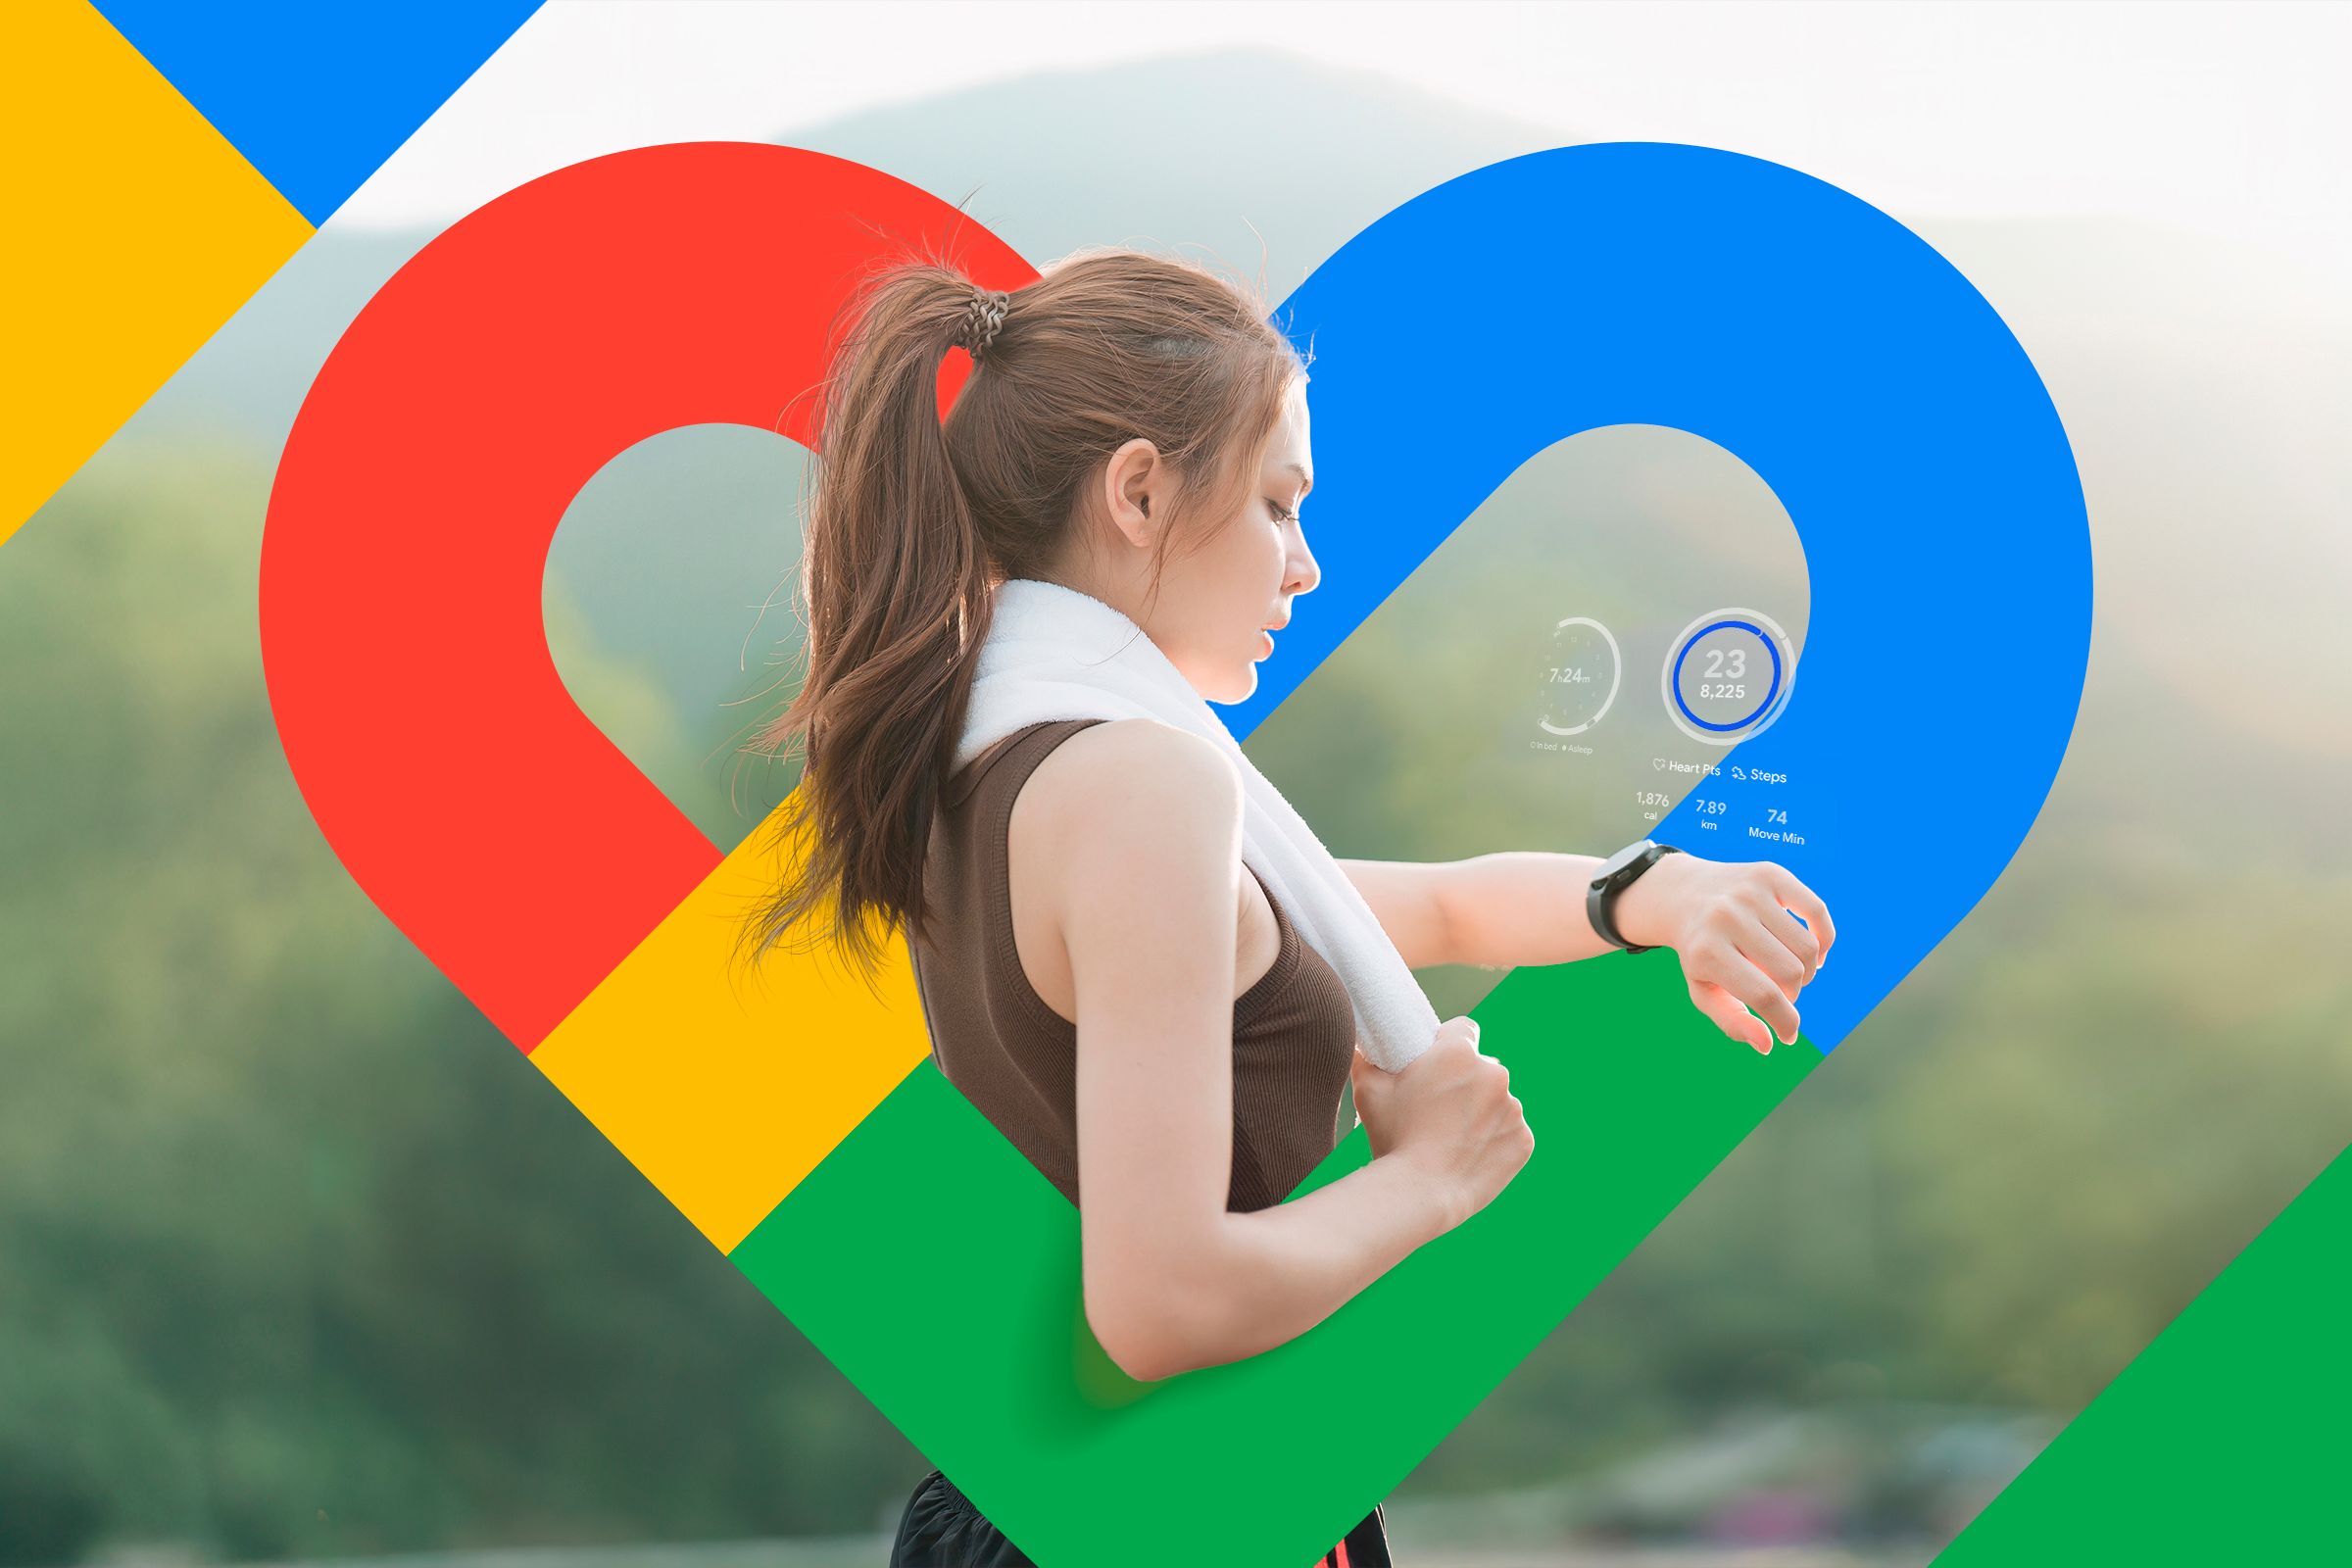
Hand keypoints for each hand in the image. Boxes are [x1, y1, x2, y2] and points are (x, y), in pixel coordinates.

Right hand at [1351, 1016, 1533, 1229]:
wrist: (1419, 1194)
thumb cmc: (1391, 1138)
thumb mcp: (1368, 1089)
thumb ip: (1366, 1057)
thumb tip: (1356, 1041)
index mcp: (1458, 1052)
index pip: (1463, 1029)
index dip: (1447, 1044)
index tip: (1437, 1065)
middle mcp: (1494, 1074)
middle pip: (1482, 1067)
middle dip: (1465, 1081)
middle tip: (1438, 1108)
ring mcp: (1513, 1109)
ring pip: (1498, 1102)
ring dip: (1482, 1112)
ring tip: (1452, 1138)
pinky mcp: (1523, 1140)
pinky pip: (1511, 1133)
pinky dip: (1495, 1141)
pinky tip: (1469, 1156)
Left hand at [1611, 853, 1835, 1053]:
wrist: (1684, 895)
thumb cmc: (1699, 952)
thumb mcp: (1702, 990)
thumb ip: (1731, 1021)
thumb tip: (1767, 1045)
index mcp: (1707, 952)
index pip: (1763, 996)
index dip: (1786, 1023)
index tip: (1789, 1034)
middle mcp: (1728, 917)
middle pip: (1791, 973)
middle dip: (1793, 994)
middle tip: (1780, 993)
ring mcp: (1750, 893)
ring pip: (1807, 947)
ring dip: (1807, 970)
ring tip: (1788, 973)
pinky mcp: (1770, 874)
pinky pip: (1817, 911)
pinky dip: (1825, 939)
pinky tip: (1816, 953)